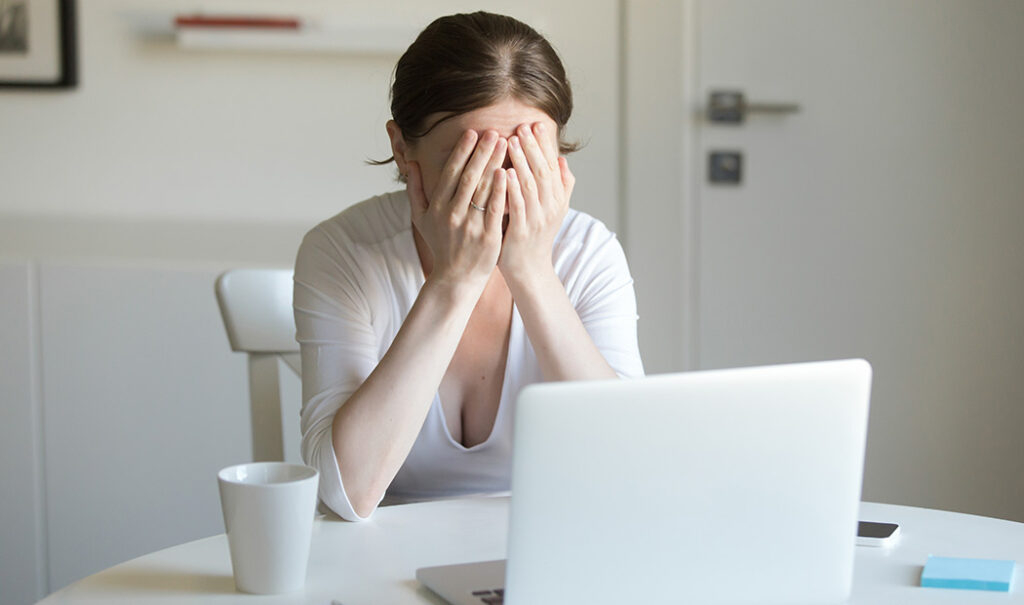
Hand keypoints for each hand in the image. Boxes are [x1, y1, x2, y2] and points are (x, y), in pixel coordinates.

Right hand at [408, 129, 507, 291]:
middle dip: (481, 152)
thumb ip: (415, 190)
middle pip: (468, 177)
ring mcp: (470, 226)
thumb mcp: (421, 218)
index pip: (451, 173)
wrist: (455, 278)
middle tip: (493, 132)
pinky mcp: (487, 237)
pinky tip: (508, 173)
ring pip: (483, 190)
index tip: (472, 133)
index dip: (462, 152)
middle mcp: (452, 214)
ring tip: (505, 145)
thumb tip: (411, 163)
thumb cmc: (441, 245)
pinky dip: (500, 191)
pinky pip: (495, 210)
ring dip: (494, 164)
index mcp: (438, 207)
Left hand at [498, 122, 574, 283]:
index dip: (544, 145)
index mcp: (557, 199)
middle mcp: (550, 207)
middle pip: (542, 171)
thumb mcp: (553, 209)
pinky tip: (504, 172)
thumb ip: (560, 185)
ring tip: (510, 141)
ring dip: (521, 162)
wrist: (529, 269)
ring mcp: (537, 220)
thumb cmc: (535, 235)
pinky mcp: (522, 231)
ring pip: (531, 186)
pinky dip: (512, 189)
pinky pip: (517, 206)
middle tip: (522, 126)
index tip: (535, 125)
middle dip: (532, 147)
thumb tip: (562, 159)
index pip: (552, 166)